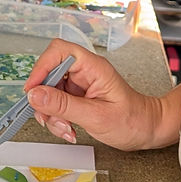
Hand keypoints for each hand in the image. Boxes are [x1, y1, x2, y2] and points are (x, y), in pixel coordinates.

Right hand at [23, 39, 173, 151]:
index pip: (59, 51)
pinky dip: (56, 119)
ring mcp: (79, 84)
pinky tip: (68, 129)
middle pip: (49, 73)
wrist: (148, 130)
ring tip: (65, 128)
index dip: (41, 67)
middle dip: (44, 99)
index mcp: (93, 67)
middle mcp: (84, 72)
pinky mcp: (77, 97)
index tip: (33, 90)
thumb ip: (63, 105)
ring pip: (49, 92)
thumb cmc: (133, 120)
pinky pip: (56, 104)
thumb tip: (34, 95)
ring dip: (50, 113)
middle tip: (49, 118)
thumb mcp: (96, 116)